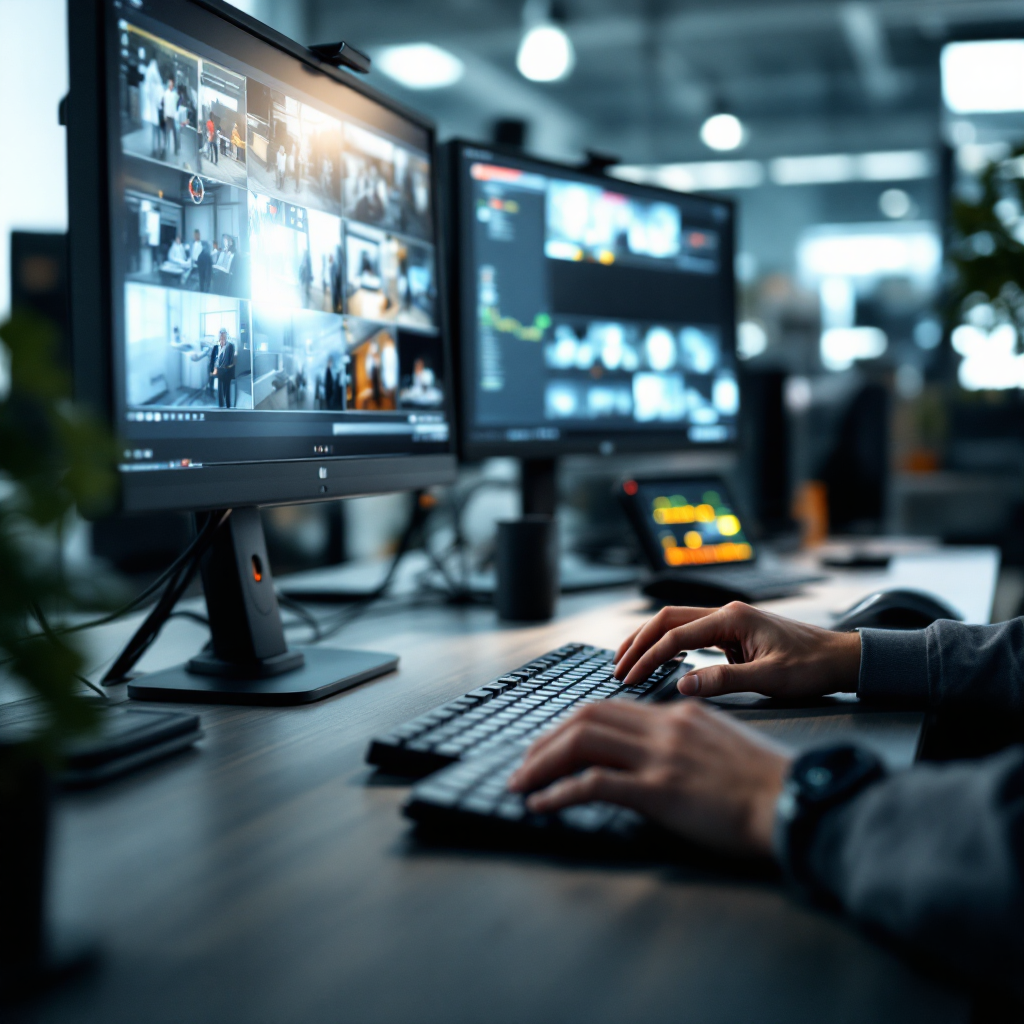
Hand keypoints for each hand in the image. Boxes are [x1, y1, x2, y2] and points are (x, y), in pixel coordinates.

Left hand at [507, 699, 790, 855]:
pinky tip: (541, 805)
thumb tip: (648, 756)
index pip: (608, 708)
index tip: (550, 744)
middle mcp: (664, 727)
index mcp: (677, 714)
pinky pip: (595, 784)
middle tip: (524, 762)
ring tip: (520, 783)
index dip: (570, 725)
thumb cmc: (763, 785)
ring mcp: (661, 756)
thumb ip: (681, 740)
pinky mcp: (661, 790)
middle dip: (546, 740)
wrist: (793, 803)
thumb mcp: (718, 745)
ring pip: (582, 742)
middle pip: (586, 718)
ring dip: (542, 762)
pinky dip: (560, 792)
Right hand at [614, 602, 860, 699]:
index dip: (648, 658)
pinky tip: (659, 659)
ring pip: (676, 622)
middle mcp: (727, 612)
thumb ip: (724, 681)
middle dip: (638, 643)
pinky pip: (691, 632)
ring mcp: (729, 620)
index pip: (676, 636)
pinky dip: (668, 644)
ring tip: (626, 660)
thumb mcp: (770, 679)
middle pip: (667, 620)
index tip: (629, 679)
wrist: (841, 659)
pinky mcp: (733, 631)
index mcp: (733, 618)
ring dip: (649, 640)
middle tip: (617, 668)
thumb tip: (682, 685)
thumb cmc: (812, 668)